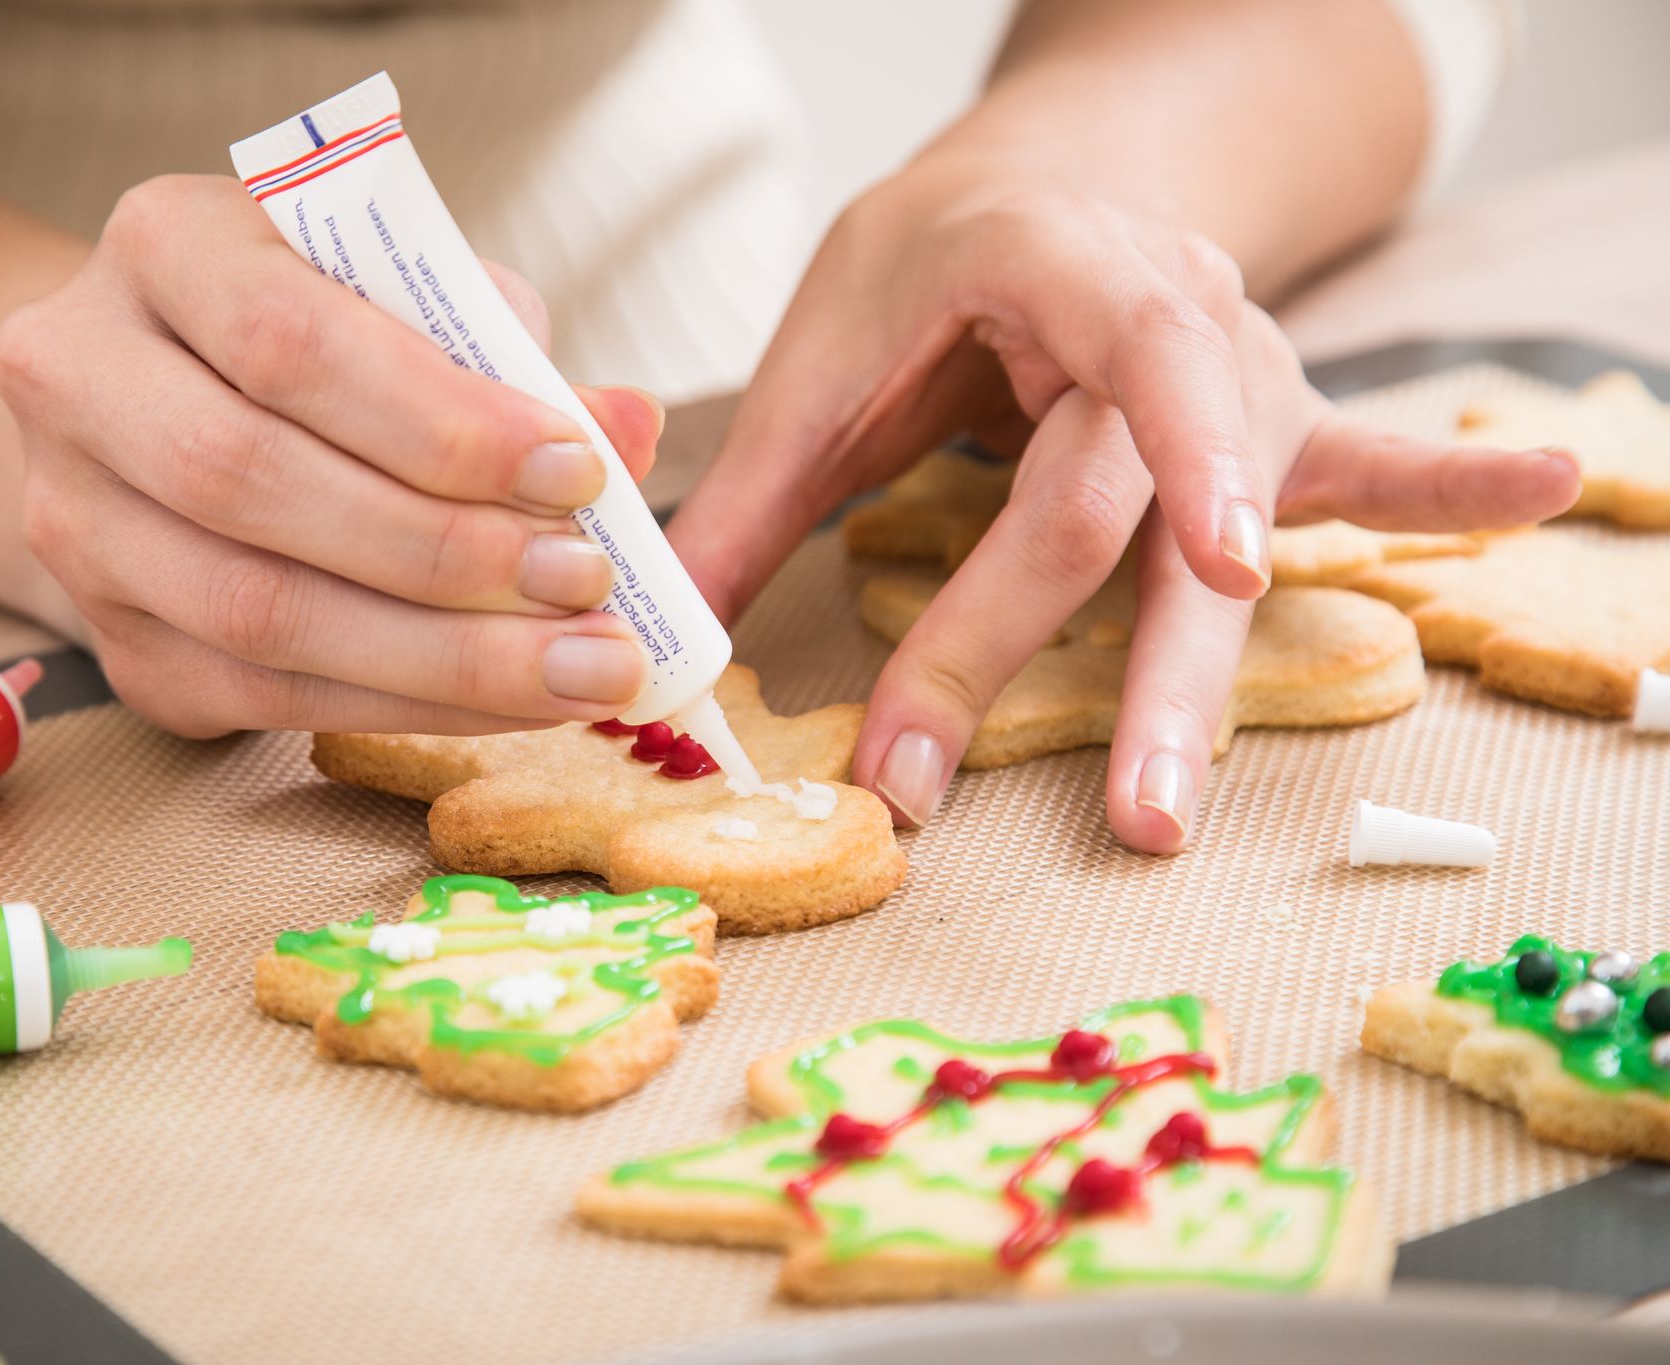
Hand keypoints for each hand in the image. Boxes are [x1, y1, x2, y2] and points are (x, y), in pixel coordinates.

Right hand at [0, 175, 661, 737]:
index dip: (438, 420)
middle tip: (586, 586)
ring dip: (441, 657)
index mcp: (160, 246)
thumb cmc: (318, 337)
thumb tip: (628, 427)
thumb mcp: (404, 296)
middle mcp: (77, 377)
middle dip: (444, 550)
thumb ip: (504, 352)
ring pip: (254, 613)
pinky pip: (266, 697)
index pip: (288, 339)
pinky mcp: (116, 643)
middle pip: (252, 482)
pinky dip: (407, 707)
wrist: (160, 409)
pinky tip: (512, 704)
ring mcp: (75, 524)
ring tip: (580, 669)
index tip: (577, 471)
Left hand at [669, 166, 1580, 849]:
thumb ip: (754, 489)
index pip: (1098, 403)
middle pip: (1140, 516)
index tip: (1196, 574)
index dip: (1148, 492)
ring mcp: (1235, 375)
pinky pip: (1367, 461)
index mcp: (1057, 270)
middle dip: (1113, 673)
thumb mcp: (831, 344)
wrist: (1039, 185)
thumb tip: (667, 636)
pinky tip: (1550, 484)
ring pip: (1231, 541)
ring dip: (1207, 679)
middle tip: (1117, 817)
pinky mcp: (1266, 428)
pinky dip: (1447, 485)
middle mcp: (1173, 321)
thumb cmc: (932, 264)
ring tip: (1173, 805)